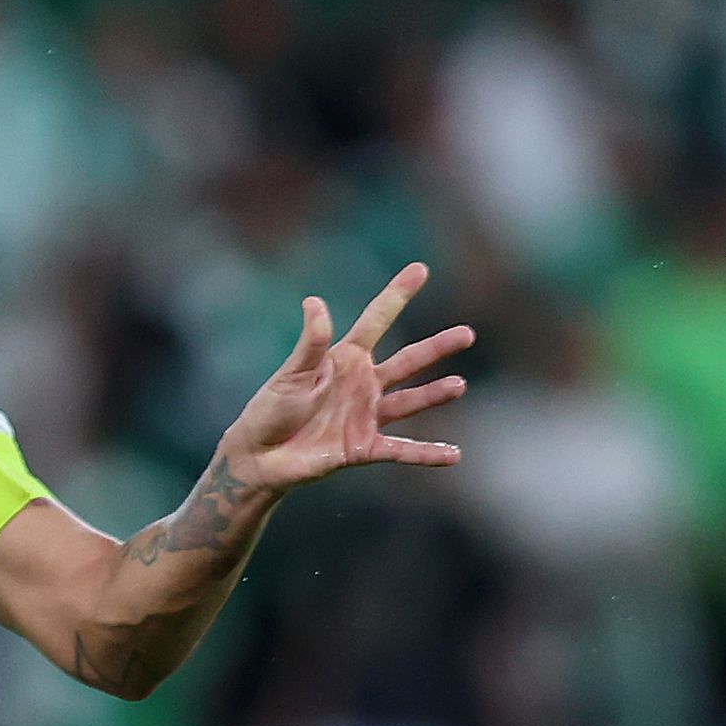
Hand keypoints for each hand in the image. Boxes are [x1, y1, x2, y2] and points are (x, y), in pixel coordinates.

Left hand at [218, 262, 474, 492]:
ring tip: (459, 385)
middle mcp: (362, 384)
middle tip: (467, 334)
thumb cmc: (271, 410)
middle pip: (407, 361)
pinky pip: (401, 450)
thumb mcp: (291, 374)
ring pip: (410, 402)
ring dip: (434, 395)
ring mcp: (366, 415)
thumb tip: (314, 301)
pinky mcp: (364, 447)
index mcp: (345, 359)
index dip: (397, 294)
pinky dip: (426, 454)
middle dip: (436, 348)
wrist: (259, 457)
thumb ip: (310, 343)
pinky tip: (453, 455)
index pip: (376, 320)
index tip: (421, 269)